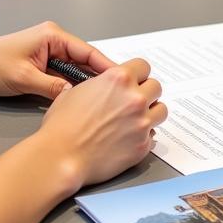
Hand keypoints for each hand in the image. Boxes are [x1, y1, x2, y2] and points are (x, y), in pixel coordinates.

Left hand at [0, 22, 114, 99]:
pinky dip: (72, 89)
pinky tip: (82, 102)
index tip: (124, 79)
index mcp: (53, 36)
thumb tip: (76, 97)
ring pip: (76, 72)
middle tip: (118, 95)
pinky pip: (64, 78)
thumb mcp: (24, 78)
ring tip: (104, 102)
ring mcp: (49, 55)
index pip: (88, 52)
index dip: (107, 67)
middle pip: (85, 62)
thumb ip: (53, 87)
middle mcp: (54, 42)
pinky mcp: (43, 68)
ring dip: (86, 86)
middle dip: (100, 79)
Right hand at [39, 58, 166, 187]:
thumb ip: (99, 85)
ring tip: (136, 119)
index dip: (136, 74)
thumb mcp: (75, 91)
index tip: (133, 81)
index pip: (143, 66)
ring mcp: (142, 122)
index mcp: (119, 79)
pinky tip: (128, 138)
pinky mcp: (143, 145)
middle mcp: (135, 98)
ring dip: (151, 112)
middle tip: (132, 101)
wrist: (61, 156)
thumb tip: (105, 88)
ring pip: (161, 110)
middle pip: (156, 87)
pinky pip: (153, 135)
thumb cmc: (62, 126)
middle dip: (146, 92)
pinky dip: (144, 135)